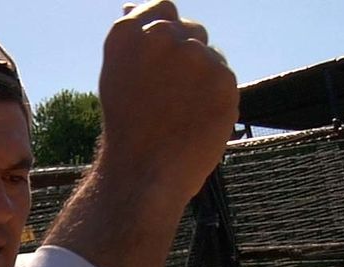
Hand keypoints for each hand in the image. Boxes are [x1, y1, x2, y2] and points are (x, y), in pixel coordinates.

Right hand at [98, 1, 238, 198]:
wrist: (143, 174)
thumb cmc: (128, 129)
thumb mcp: (117, 74)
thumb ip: (132, 40)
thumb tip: (133, 5)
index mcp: (126, 33)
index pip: (163, 7)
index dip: (169, 33)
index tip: (166, 60)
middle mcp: (161, 36)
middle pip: (193, 29)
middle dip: (189, 57)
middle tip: (173, 97)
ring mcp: (194, 55)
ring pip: (212, 56)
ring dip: (204, 79)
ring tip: (181, 114)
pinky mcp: (223, 78)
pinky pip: (226, 79)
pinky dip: (218, 98)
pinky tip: (197, 120)